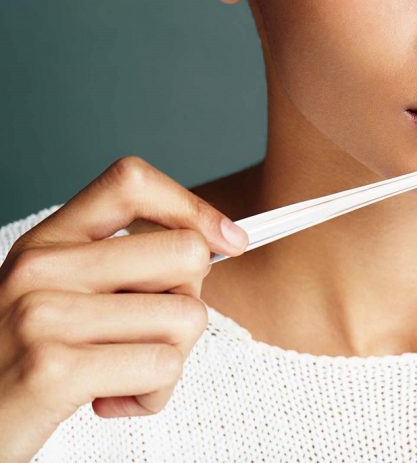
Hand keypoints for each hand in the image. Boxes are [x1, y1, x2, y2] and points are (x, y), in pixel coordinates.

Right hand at [0, 156, 247, 461]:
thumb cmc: (23, 363)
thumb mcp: (56, 294)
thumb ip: (117, 267)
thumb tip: (213, 245)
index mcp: (48, 241)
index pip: (132, 182)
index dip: (193, 207)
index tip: (229, 241)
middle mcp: (43, 267)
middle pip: (186, 254)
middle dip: (189, 301)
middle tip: (149, 332)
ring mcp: (46, 315)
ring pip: (186, 316)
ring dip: (171, 359)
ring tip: (123, 374)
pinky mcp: (55, 369)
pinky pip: (163, 367)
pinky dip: (153, 394)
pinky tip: (111, 399)